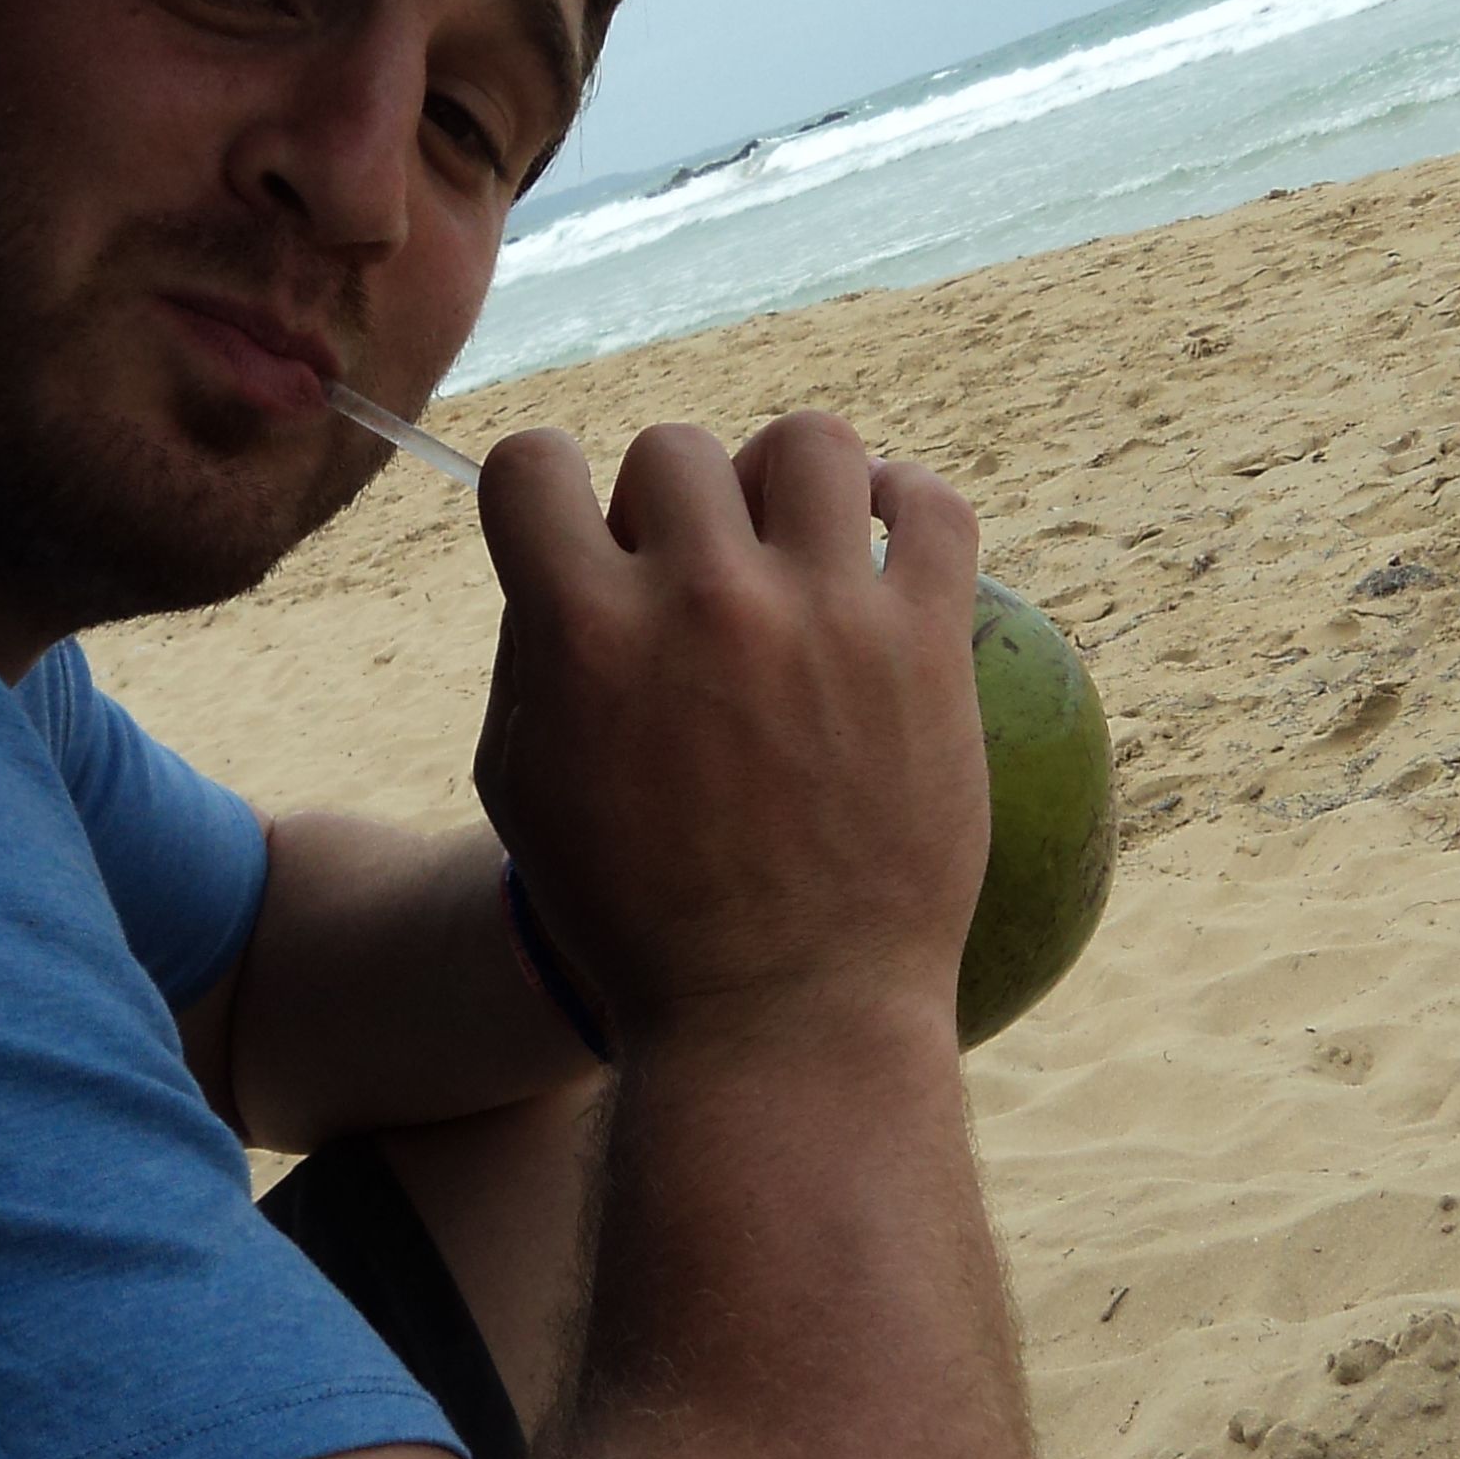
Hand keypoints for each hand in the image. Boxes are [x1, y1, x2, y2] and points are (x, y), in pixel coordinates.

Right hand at [473, 413, 983, 1053]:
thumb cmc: (635, 917)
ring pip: (806, 442)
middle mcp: (702, 601)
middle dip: (671, 507)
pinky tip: (881, 540)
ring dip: (784, 481)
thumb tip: (573, 547)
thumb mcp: (525, 788)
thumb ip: (534, 648)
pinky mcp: (925, 645)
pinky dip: (904, 499)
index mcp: (583, 633)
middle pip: (674, 450)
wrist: (781, 1016)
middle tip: (696, 585)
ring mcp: (824, 616)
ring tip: (794, 541)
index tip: (583, 535)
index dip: (546, 489)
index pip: (530, 462)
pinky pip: (934, 503)